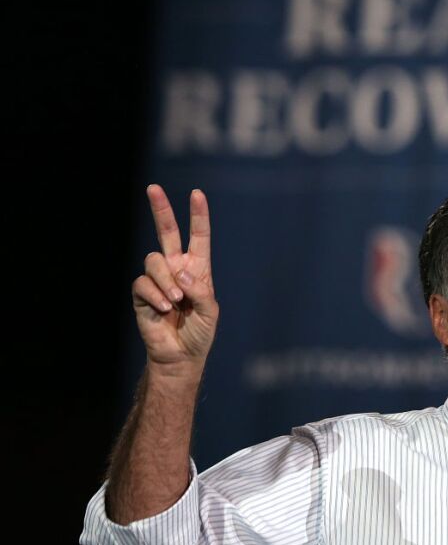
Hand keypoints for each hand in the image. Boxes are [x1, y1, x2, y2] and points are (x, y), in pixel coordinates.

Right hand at [132, 184, 218, 378]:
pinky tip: (164, 309)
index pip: (198, 236)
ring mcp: (158, 280)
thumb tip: (180, 273)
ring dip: (166, 281)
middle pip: (167, 232)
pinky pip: (143, 283)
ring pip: (154, 261)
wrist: (180, 356)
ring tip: (176, 302)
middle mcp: (176, 269)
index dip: (198, 215)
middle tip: (154, 188)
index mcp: (197, 269)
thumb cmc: (200, 333)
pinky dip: (155, 295)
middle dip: (161, 210)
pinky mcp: (141, 294)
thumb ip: (200, 290)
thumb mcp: (209, 311)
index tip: (197, 194)